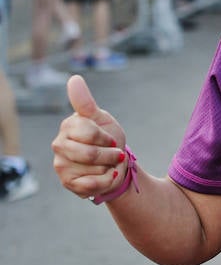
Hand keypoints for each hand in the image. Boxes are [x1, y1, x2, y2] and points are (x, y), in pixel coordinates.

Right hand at [51, 75, 128, 199]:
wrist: (115, 165)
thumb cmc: (107, 139)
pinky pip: (92, 185)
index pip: (90, 133)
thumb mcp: (101, 119)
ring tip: (108, 164)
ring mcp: (61, 165)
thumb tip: (74, 78)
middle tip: (116, 154)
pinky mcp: (67, 183)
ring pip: (94, 169)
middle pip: (91, 153)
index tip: (111, 139)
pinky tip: (107, 176)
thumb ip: (85, 102)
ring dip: (110, 167)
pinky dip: (107, 181)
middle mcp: (59, 145)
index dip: (107, 138)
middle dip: (111, 155)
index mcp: (68, 127)